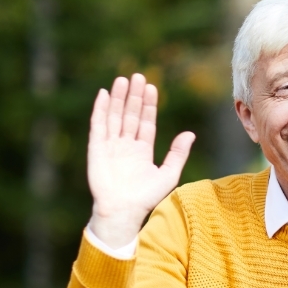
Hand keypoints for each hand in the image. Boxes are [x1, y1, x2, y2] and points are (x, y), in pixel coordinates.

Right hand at [86, 73, 194, 248]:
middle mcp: (126, 145)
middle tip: (139, 75)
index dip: (149, 105)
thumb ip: (178, 153)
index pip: (146, 122)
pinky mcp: (97, 148)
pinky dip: (101, 109)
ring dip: (119, 98)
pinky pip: (99, 125)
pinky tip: (104, 94)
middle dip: (135, 96)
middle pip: (131, 115)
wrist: (124, 211)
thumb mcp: (168, 174)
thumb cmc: (146, 198)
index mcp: (142, 150)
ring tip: (124, 79)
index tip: (153, 87)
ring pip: (115, 116)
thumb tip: (190, 133)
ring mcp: (111, 146)